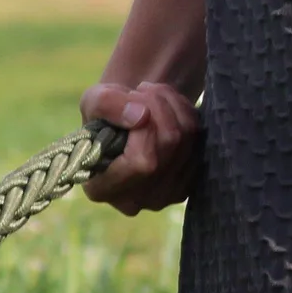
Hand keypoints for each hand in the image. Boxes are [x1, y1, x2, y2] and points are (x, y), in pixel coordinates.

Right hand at [80, 81, 201, 214]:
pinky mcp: (184, 187)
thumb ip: (106, 104)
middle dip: (159, 105)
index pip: (139, 162)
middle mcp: (133, 202)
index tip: (133, 103)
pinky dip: (186, 115)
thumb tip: (141, 115)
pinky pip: (198, 142)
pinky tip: (168, 109)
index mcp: (102, 190)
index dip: (144, 127)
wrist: (127, 124)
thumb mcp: (92, 101)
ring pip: (185, 138)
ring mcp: (162, 198)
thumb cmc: (104, 115)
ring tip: (154, 94)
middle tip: (143, 90)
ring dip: (172, 104)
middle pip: (168, 144)